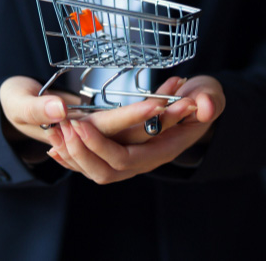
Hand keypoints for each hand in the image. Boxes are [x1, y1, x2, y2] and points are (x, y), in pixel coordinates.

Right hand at [0, 76, 196, 145]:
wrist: (14, 112)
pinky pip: (139, 123)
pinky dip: (158, 109)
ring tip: (188, 89)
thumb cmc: (12, 104)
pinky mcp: (108, 126)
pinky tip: (174, 88)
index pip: (111, 128)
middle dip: (166, 119)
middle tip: (192, 98)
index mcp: (75, 133)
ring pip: (144, 131)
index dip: (134, 115)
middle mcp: (95, 138)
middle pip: (138, 135)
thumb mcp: (17, 101)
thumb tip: (60, 109)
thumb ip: (36, 105)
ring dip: (167, 114)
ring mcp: (103, 134)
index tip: (158, 100)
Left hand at [46, 75, 224, 183]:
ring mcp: (135, 159)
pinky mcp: (124, 152)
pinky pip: (95, 165)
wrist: (201, 105)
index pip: (126, 159)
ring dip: (74, 155)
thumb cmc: (203, 97)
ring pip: (97, 171)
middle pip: (107, 171)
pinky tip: (56, 147)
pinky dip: (74, 157)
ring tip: (54, 133)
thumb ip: (210, 100)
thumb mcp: (210, 93)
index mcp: (164, 148)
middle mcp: (147, 159)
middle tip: (62, 128)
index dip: (100, 146)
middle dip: (81, 152)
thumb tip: (202, 106)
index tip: (80, 125)